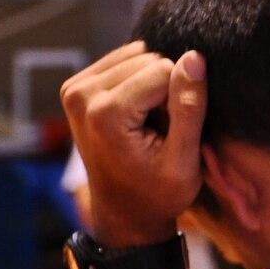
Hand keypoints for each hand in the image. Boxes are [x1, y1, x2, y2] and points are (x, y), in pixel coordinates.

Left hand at [59, 42, 207, 246]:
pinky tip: (137, 112)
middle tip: (159, 129)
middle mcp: (81, 95)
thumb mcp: (184, 159)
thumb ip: (189, 106)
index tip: (169, 133)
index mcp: (105, 114)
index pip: (164, 70)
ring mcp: (74, 89)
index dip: (178, 99)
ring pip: (138, 55)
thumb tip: (195, 57)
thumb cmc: (158, 194)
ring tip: (147, 122)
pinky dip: (138, 80)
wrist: (125, 213)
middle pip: (149, 58)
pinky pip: (124, 59)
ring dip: (152, 84)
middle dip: (163, 89)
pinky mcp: (76, 87)